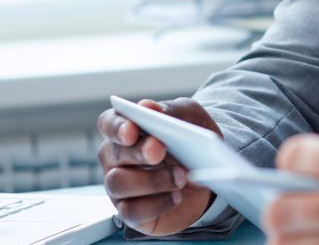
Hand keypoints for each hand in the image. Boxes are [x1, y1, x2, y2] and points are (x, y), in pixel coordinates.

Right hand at [96, 97, 220, 235]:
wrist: (210, 172)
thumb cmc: (191, 140)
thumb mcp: (189, 117)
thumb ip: (170, 111)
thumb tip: (147, 106)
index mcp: (125, 129)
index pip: (108, 124)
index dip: (116, 127)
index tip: (132, 130)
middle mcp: (116, 158)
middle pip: (114, 154)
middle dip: (137, 152)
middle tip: (159, 150)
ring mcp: (120, 187)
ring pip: (119, 184)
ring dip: (152, 180)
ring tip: (181, 176)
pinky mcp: (132, 212)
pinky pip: (132, 212)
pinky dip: (156, 205)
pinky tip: (176, 197)